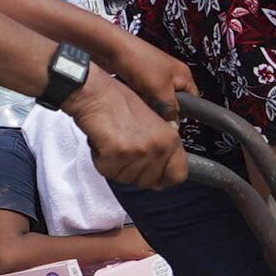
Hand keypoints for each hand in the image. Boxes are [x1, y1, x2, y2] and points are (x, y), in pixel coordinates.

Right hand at [70, 48, 187, 190]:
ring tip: (115, 142)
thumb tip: (162, 179)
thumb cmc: (119, 103)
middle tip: (126, 148)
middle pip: (149, 181)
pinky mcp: (116, 157)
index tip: (158, 178)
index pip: (178, 175)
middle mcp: (157, 147)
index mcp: (170, 138)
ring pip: (127, 179)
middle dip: (135, 170)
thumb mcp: (153, 121)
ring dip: (117, 165)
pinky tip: (103, 143)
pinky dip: (102, 161)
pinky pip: (109, 172)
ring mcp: (137, 153)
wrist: (96, 94)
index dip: (165, 178)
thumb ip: (161, 147)